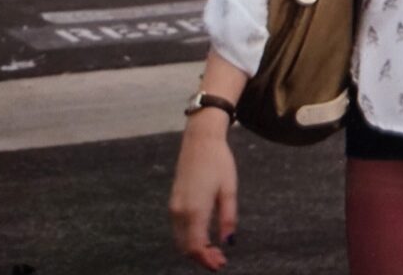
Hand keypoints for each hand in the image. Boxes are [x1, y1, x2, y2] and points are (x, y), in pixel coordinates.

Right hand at [169, 113, 237, 270]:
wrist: (200, 140)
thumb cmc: (218, 162)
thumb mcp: (229, 189)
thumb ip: (228, 218)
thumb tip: (229, 242)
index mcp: (195, 209)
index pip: (196, 247)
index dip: (207, 260)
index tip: (220, 264)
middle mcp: (180, 211)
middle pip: (186, 247)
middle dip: (201, 258)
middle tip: (220, 260)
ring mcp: (174, 206)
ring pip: (180, 240)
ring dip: (194, 250)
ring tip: (214, 251)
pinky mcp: (173, 202)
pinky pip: (178, 229)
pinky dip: (188, 239)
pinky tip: (204, 237)